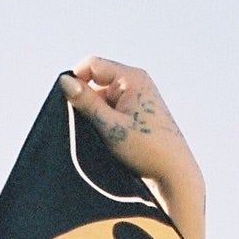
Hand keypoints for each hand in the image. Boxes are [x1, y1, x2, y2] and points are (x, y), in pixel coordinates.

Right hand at [61, 56, 206, 238]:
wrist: (174, 173)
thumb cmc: (145, 149)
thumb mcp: (110, 126)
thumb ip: (86, 102)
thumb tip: (64, 80)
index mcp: (132, 78)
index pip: (92, 65)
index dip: (75, 79)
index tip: (65, 103)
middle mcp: (136, 82)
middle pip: (96, 81)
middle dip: (85, 100)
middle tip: (85, 126)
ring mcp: (137, 97)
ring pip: (102, 97)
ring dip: (94, 113)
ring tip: (99, 135)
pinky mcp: (136, 112)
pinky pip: (111, 109)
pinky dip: (103, 121)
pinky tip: (108, 138)